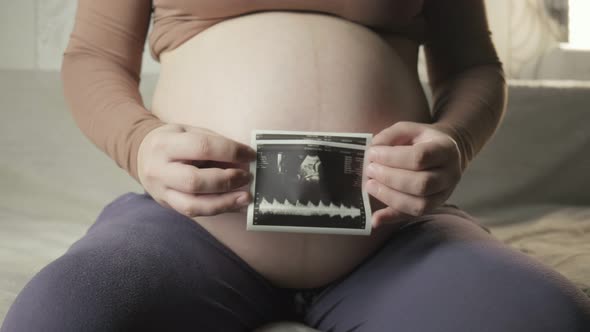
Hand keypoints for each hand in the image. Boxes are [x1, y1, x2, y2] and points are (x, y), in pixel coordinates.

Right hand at [138, 124, 255, 217]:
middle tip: (247, 176)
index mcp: (165, 144)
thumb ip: (215, 143)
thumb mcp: (190, 132)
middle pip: (195, 181)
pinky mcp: (168, 205)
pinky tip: (235, 204)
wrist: (142, 154)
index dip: (230, 151)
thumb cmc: (173, 141)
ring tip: (246, 196)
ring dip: (224, 202)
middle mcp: (159, 170)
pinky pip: (194, 212)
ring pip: (193, 205)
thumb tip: (244, 159)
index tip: (250, 154)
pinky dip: (218, 209)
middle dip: (226, 180)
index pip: (202, 147)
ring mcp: (161, 191)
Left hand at [365, 121, 461, 226]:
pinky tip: (375, 218)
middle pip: (421, 183)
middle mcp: (450, 174)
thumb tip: (373, 151)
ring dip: (390, 197)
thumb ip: (390, 136)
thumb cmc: (422, 140)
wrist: (447, 153)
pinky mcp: (434, 206)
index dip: (392, 157)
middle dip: (389, 178)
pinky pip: (413, 215)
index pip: (420, 157)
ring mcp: (444, 193)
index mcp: (445, 149)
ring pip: (420, 204)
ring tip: (370, 186)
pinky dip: (392, 217)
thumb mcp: (408, 129)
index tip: (372, 153)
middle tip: (370, 170)